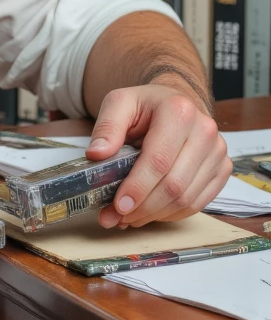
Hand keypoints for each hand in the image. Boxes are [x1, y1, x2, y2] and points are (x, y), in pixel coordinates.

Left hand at [86, 85, 230, 228]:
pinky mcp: (222, 169)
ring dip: (155, 215)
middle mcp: (204, 131)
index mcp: (178, 111)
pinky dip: (171, 214)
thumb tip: (97, 154)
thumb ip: (107, 127)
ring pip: (187, 199)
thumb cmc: (147, 106)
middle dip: (143, 207)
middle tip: (116, 217)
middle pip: (174, 185)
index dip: (138, 188)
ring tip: (128, 217)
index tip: (118, 206)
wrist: (176, 102)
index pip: (158, 160)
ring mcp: (217, 152)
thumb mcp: (120, 104)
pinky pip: (198, 203)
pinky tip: (150, 212)